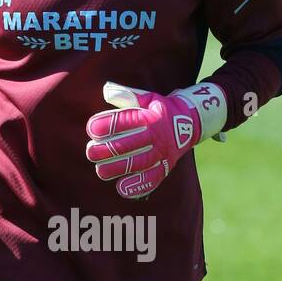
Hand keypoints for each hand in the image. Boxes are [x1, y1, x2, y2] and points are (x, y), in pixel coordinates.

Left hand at [86, 80, 225, 198]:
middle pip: (130, 145)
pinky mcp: (165, 167)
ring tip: (100, 171)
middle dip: (107, 150)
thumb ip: (127, 95)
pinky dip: (138, 186)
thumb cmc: (160, 109)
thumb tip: (107, 91)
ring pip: (139, 164)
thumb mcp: (147, 97)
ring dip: (118, 169)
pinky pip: (152, 179)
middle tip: (90, 153)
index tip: (92, 129)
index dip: (107, 125)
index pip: (125, 121)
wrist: (191, 122)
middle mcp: (157, 137)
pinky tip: (121, 189)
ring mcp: (162, 154)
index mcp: (150, 117)